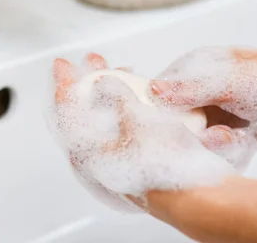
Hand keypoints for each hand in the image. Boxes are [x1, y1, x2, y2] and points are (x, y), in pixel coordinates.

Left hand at [47, 53, 235, 211]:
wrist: (193, 194)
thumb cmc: (163, 165)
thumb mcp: (136, 120)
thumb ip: (115, 97)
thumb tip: (101, 83)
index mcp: (89, 151)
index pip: (67, 111)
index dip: (65, 83)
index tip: (63, 64)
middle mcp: (99, 158)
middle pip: (85, 112)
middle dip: (89, 82)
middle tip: (93, 61)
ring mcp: (119, 159)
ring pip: (107, 118)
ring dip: (111, 91)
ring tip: (122, 73)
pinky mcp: (138, 159)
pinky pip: (125, 126)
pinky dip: (128, 106)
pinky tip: (140, 96)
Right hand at [150, 47, 256, 156]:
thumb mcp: (229, 81)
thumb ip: (191, 88)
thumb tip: (152, 91)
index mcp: (188, 74)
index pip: (156, 103)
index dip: (163, 122)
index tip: (184, 131)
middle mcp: (196, 97)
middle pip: (177, 132)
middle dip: (199, 140)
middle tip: (223, 135)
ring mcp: (213, 118)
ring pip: (198, 148)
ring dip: (220, 149)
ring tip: (240, 136)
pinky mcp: (230, 137)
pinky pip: (218, 156)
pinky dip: (232, 154)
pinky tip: (247, 140)